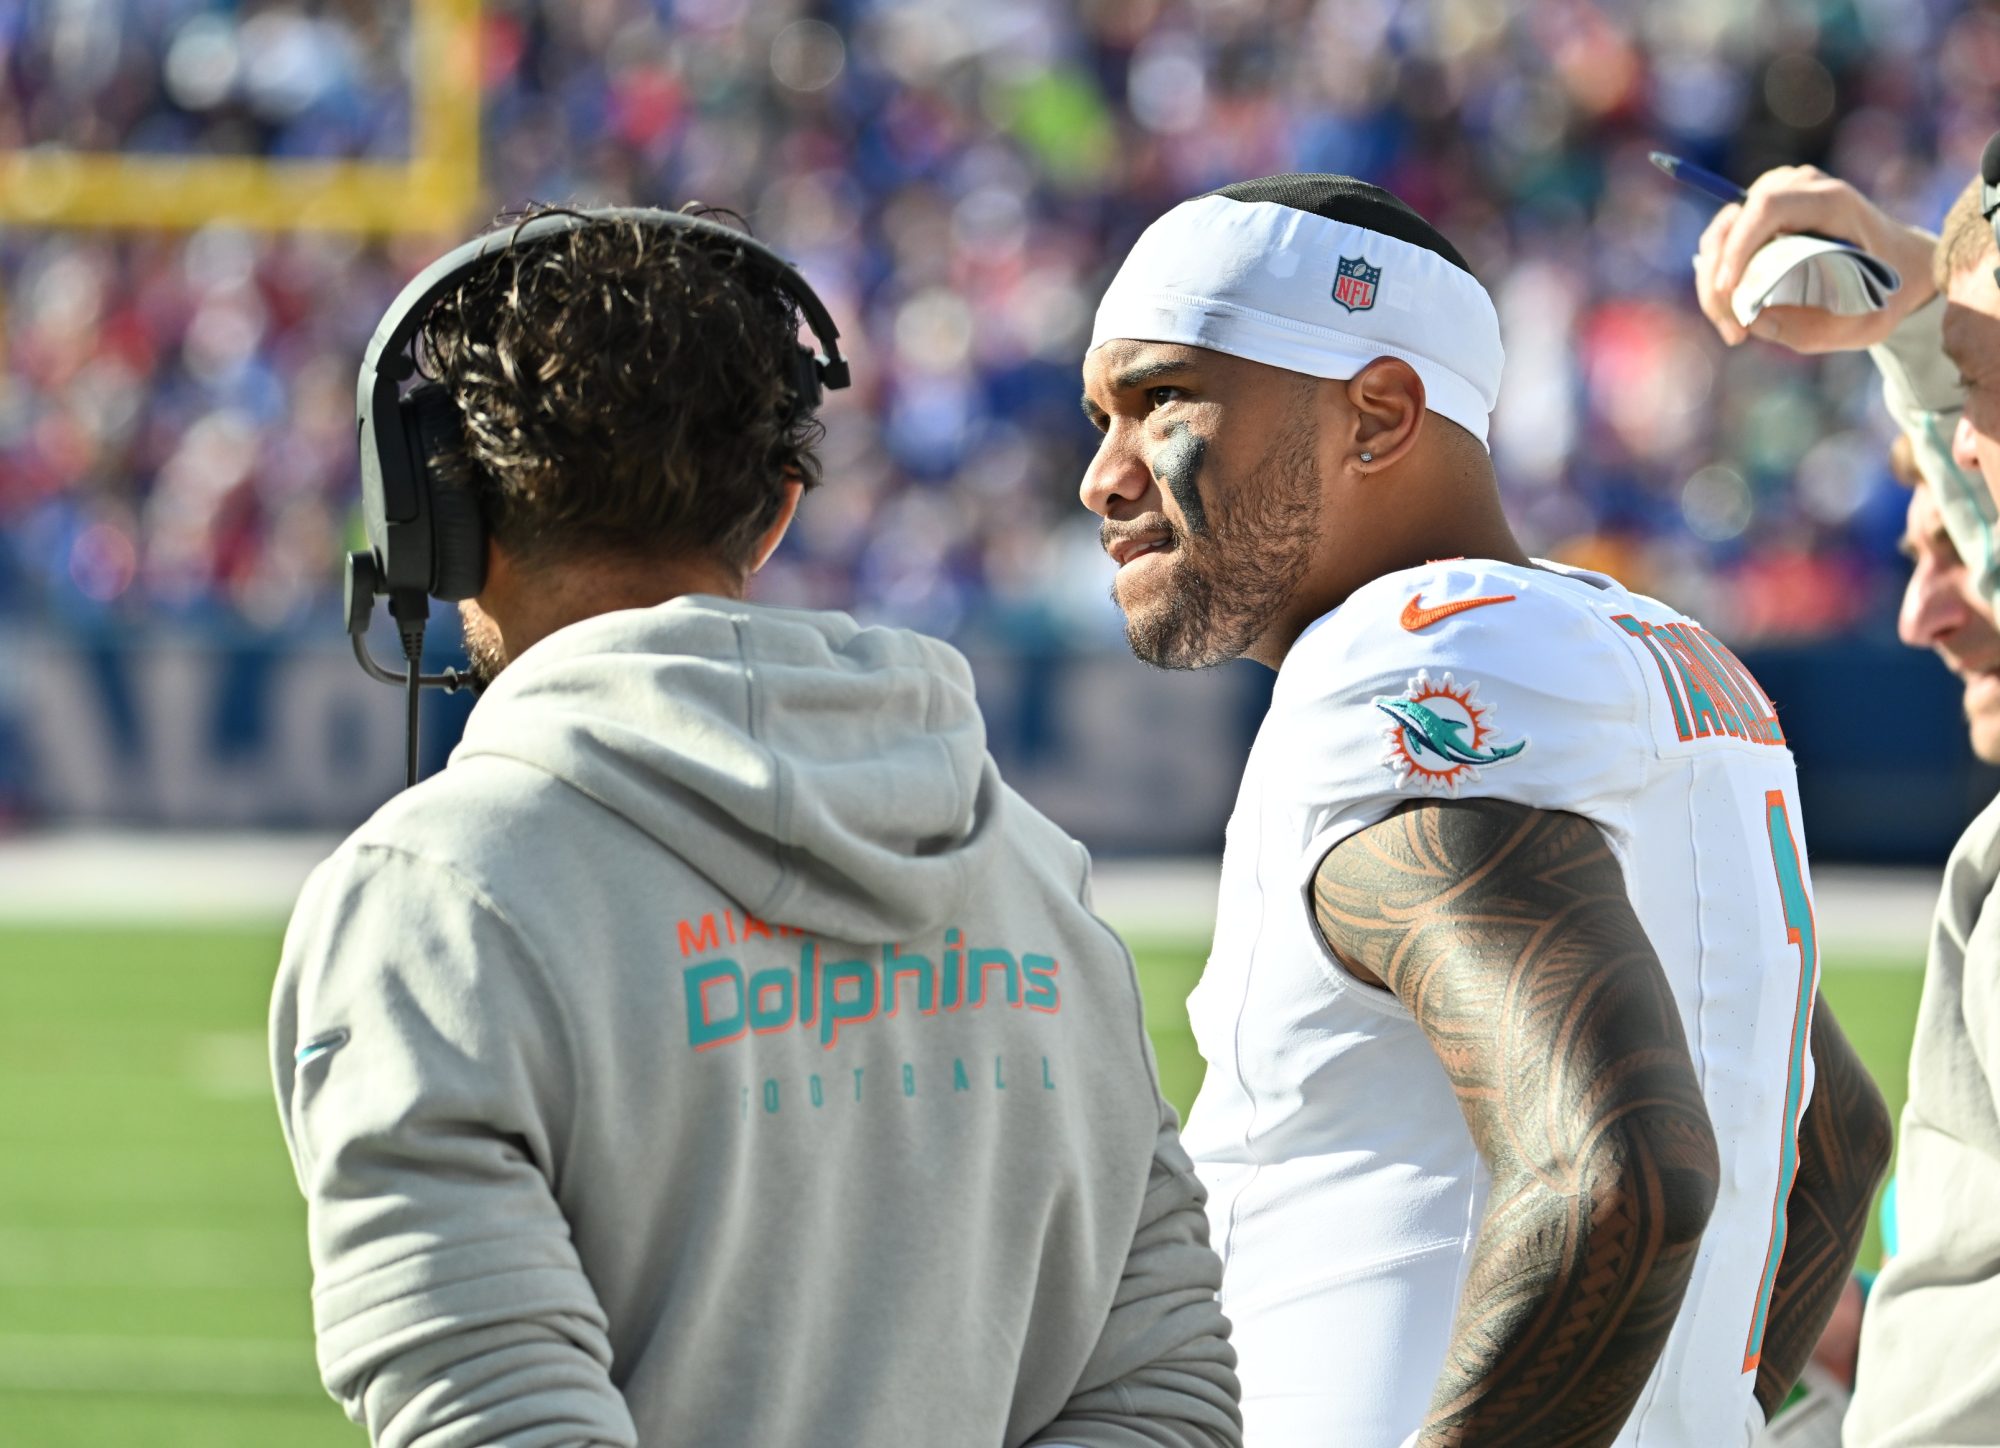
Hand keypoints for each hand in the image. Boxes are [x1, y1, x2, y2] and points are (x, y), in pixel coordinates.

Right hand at [1692, 164, 1938, 352]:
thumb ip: (1809, 327)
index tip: (1729, 291)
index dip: (1738, 246)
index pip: (1767, 207)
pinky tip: (1736, 314)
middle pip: (1732, 222)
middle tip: (1733, 331)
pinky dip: (1720, 280)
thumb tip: (1751, 321)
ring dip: (1714, 284)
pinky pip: (1724, 244)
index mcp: (1832, 201)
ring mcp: (1778, 197)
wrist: (1903, 264)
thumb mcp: (1860, 321)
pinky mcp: (1763, 214)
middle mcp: (1800, 188)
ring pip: (1720, 235)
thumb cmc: (1886, 290)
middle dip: (1717, 279)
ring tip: (1734, 329)